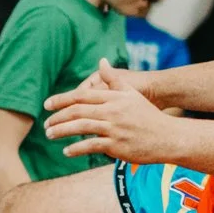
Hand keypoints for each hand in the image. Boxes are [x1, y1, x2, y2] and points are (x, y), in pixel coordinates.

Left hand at [43, 77, 179, 163]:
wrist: (168, 136)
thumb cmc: (148, 115)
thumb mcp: (131, 93)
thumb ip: (114, 78)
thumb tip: (101, 61)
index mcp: (113, 97)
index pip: (81, 96)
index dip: (62, 99)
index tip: (47, 105)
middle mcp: (112, 111)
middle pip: (78, 111)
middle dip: (58, 117)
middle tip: (45, 124)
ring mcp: (114, 128)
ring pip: (81, 127)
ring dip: (62, 131)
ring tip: (50, 135)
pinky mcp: (117, 145)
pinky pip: (91, 145)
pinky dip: (76, 148)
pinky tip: (66, 151)